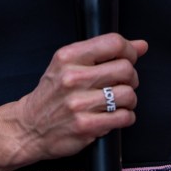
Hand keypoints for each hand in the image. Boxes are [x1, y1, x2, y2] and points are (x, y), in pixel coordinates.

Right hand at [15, 33, 147, 160]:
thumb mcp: (70, 64)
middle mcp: (72, 78)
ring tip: (117, 102)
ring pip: (128, 94)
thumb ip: (104, 52)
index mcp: (68, 56)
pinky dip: (125, 117)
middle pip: (125, 69)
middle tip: (123, 83)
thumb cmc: (53, 94)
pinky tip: (114, 115)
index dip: (129, 50)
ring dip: (129, 100)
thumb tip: (141, 45)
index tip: (129, 58)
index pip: (113, 43)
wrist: (29, 127)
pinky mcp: (86, 126)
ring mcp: (79, 103)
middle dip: (131, 77)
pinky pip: (124, 117)